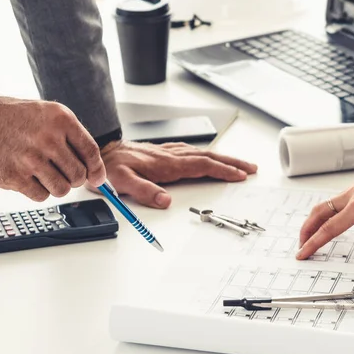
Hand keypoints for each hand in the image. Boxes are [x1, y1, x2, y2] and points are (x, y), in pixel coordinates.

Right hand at [0, 94, 105, 200]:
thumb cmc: (13, 119)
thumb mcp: (48, 116)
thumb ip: (73, 138)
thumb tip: (95, 171)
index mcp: (61, 119)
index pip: (91, 151)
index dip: (97, 169)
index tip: (97, 178)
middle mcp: (48, 138)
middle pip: (79, 174)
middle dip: (74, 178)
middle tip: (62, 172)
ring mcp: (31, 159)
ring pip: (62, 189)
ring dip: (57, 186)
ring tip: (44, 174)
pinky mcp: (15, 177)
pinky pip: (41, 196)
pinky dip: (38, 191)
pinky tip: (28, 177)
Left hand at [97, 140, 257, 207]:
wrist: (103, 151)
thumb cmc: (112, 167)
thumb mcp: (122, 182)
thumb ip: (144, 191)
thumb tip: (166, 201)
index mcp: (168, 164)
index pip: (203, 166)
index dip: (223, 170)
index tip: (240, 175)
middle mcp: (172, 156)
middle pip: (210, 157)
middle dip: (232, 162)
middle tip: (251, 168)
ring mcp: (170, 153)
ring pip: (204, 153)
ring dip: (224, 158)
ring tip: (239, 164)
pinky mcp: (165, 153)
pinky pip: (194, 152)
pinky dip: (208, 155)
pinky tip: (210, 157)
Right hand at [297, 152, 353, 272]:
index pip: (329, 228)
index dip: (314, 242)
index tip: (304, 252)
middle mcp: (353, 195)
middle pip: (319, 213)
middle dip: (306, 230)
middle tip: (301, 245)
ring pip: (325, 204)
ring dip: (314, 219)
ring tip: (311, 234)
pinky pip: (335, 199)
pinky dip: (325, 211)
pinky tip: (329, 218)